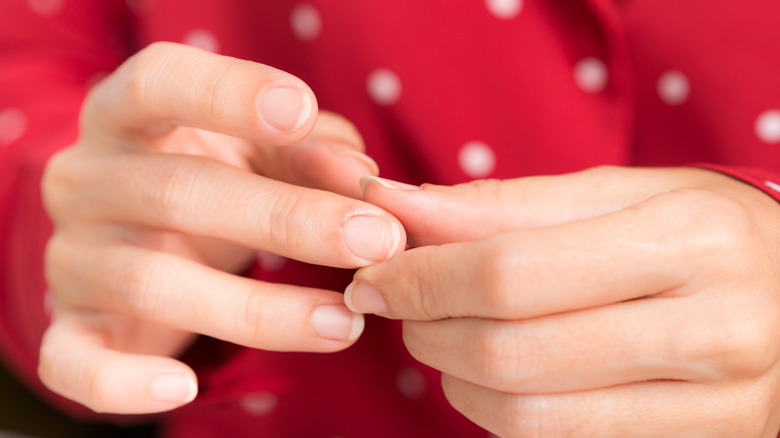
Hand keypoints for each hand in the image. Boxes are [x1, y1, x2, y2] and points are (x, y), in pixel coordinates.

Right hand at [40, 43, 404, 413]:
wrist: (136, 238)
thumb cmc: (214, 178)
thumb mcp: (261, 151)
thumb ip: (311, 153)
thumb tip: (365, 182)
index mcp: (128, 118)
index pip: (159, 82)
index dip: (226, 91)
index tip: (300, 110)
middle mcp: (89, 181)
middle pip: (177, 191)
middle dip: (286, 218)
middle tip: (376, 240)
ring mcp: (74, 258)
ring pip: (153, 283)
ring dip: (258, 309)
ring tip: (345, 323)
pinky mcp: (71, 328)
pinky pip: (75, 363)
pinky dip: (126, 382)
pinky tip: (185, 389)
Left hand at [348, 167, 779, 436]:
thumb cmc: (698, 231)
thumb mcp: (616, 195)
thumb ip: (504, 204)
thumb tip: (398, 205)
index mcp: (688, 239)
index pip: (510, 270)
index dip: (421, 278)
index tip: (373, 274)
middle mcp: (713, 329)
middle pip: (509, 351)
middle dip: (426, 329)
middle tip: (402, 304)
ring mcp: (715, 407)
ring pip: (526, 415)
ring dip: (453, 379)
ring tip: (444, 338)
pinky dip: (498, 414)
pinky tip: (493, 376)